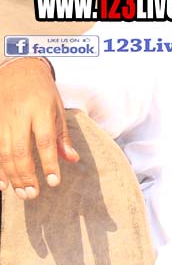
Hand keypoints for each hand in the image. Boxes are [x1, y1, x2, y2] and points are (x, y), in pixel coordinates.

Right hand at [0, 59, 78, 199]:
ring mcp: (1, 119)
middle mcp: (18, 115)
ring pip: (3, 152)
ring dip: (11, 176)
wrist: (18, 69)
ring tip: (21, 193)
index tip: (54, 182)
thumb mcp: (57, 108)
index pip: (45, 141)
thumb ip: (62, 136)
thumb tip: (72, 159)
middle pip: (20, 150)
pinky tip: (1, 184)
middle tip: (33, 194)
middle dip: (27, 175)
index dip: (49, 163)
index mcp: (40, 110)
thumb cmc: (42, 91)